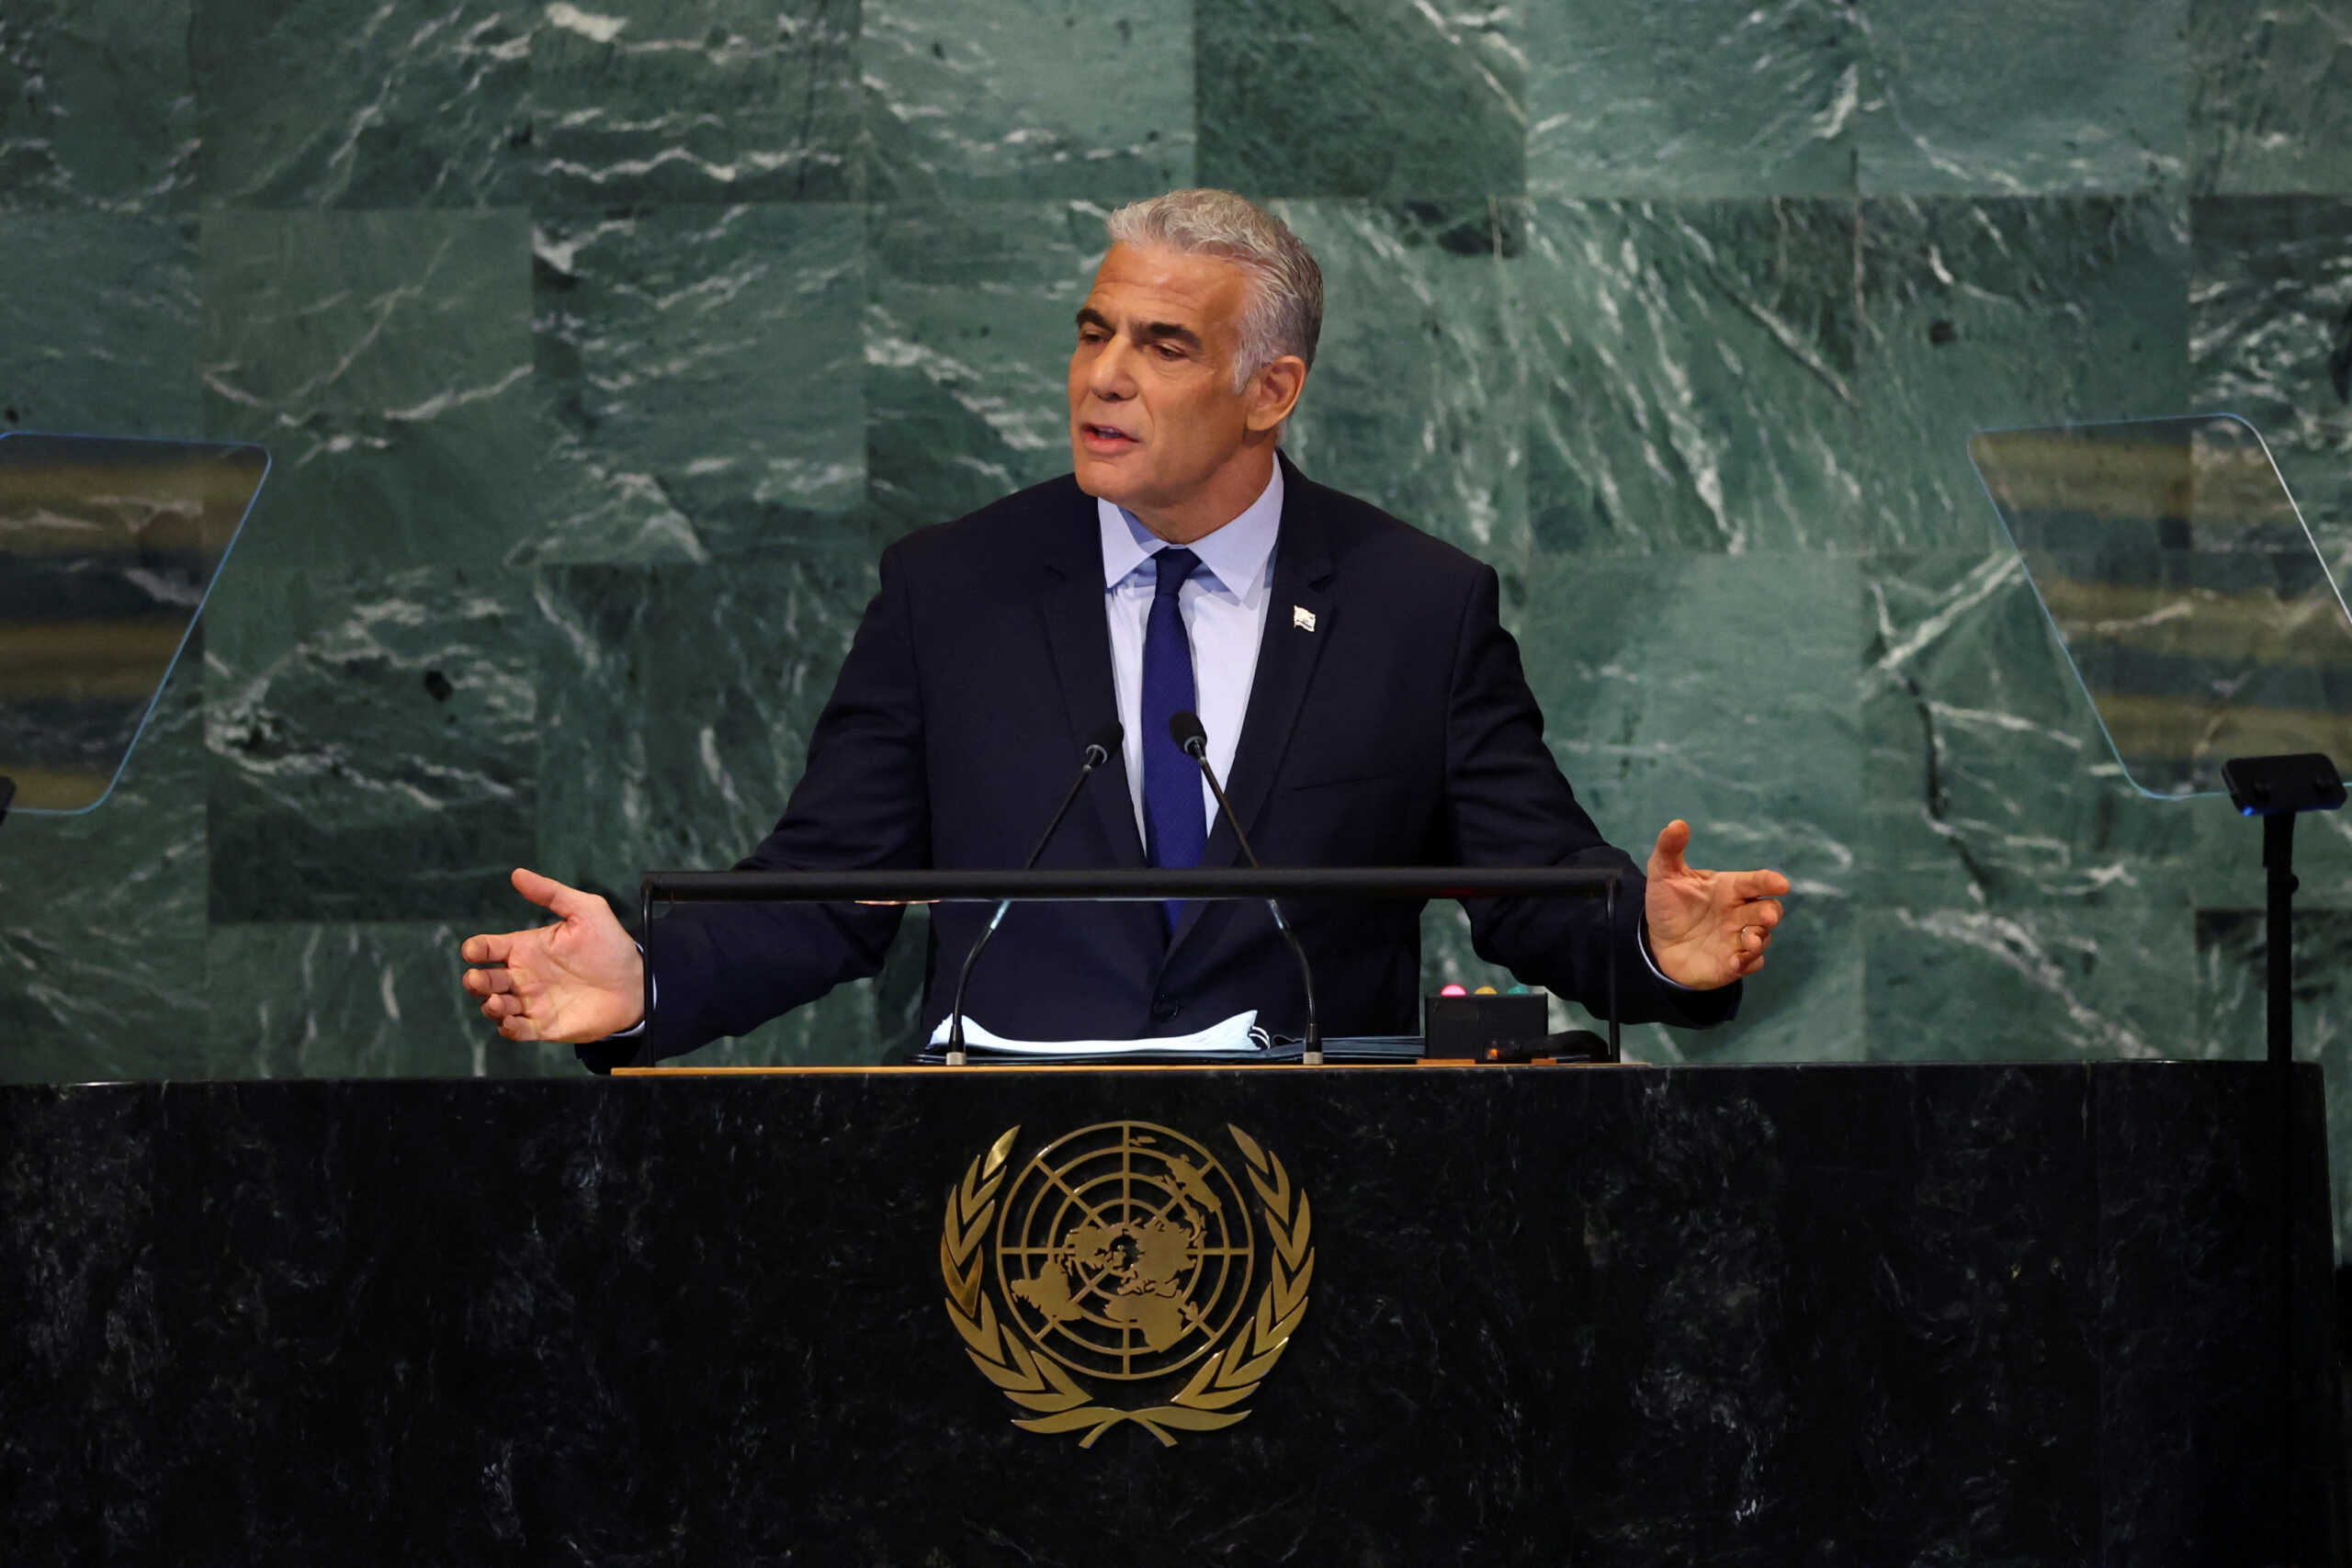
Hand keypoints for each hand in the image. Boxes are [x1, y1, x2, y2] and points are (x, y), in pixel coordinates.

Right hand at [459, 868, 645, 1042]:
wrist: (636, 984)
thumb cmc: (610, 945)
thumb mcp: (586, 911)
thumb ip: (552, 894)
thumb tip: (517, 874)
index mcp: (525, 948)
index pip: (487, 948)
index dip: (474, 949)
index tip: (473, 950)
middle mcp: (523, 975)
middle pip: (483, 979)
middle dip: (475, 981)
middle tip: (479, 979)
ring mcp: (531, 1002)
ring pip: (495, 1006)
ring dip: (490, 1006)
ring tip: (498, 1002)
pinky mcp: (543, 1025)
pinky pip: (516, 1031)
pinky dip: (508, 1028)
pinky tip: (511, 1022)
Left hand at [1642, 820, 1789, 990]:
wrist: (1657, 944)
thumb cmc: (1669, 906)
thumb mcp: (1664, 875)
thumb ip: (1670, 849)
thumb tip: (1676, 823)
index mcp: (1730, 888)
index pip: (1757, 882)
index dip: (1770, 882)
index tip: (1781, 884)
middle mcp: (1741, 912)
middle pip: (1770, 910)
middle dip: (1771, 913)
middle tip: (1764, 916)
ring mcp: (1739, 938)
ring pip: (1763, 937)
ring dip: (1759, 939)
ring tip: (1750, 940)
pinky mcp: (1734, 962)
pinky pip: (1751, 963)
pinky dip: (1747, 962)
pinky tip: (1736, 962)